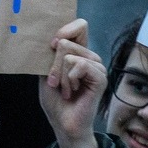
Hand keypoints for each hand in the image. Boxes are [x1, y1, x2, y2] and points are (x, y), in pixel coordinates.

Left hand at [38, 18, 104, 147]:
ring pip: (70, 55)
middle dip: (53, 64)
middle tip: (55, 82)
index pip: (80, 25)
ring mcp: (98, 67)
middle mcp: (90, 57)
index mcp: (78, 52)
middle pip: (68, 41)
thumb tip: (55, 38)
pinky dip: (70, 79)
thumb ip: (51, 53)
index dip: (64, 30)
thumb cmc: (55, 99)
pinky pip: (80, 65)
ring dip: (60, 75)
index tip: (52, 45)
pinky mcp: (101, 78)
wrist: (62, 122)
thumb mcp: (45, 71)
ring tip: (65, 89)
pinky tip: (73, 91)